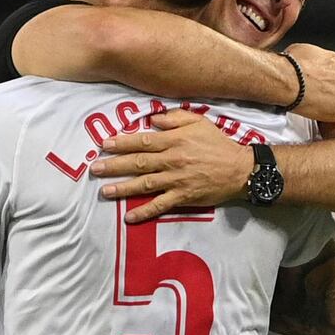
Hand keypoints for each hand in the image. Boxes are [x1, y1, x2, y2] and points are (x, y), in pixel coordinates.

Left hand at [89, 109, 251, 222]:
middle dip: (114, 165)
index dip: (122, 143)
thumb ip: (175, 118)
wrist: (240, 169)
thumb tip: (152, 119)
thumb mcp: (199, 122)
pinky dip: (144, 212)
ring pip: (144, 184)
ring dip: (123, 188)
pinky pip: (160, 205)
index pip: (143, 141)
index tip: (104, 145)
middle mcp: (172, 160)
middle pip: (138, 162)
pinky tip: (128, 217)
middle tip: (95, 168)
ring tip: (104, 191)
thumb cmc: (218, 144)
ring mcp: (176, 180)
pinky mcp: (183, 197)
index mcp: (174, 141)